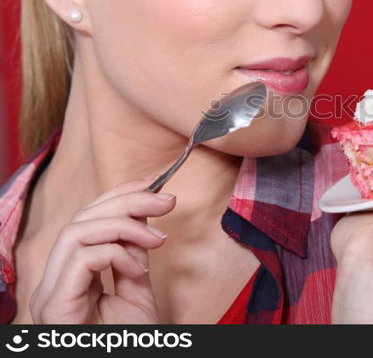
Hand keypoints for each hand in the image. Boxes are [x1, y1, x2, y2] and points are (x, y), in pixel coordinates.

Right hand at [29, 178, 175, 323]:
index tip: (156, 185)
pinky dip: (116, 253)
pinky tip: (138, 269)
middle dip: (128, 202)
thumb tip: (144, 217)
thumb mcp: (136, 291)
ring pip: (77, 231)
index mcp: (70, 276)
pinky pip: (81, 257)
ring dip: (125, 226)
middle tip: (167, 203)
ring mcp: (49, 295)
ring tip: (157, 241)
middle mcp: (53, 282)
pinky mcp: (54, 306)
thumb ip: (133, 255)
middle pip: (81, 219)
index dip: (120, 195)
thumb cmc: (130, 343)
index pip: (86, 219)